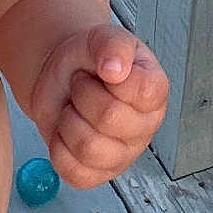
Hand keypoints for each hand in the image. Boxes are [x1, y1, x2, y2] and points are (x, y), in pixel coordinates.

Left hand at [28, 23, 168, 187]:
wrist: (62, 76)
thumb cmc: (89, 59)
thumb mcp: (101, 38)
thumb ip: (113, 45)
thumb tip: (116, 69)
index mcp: (154, 92)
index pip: (141, 91)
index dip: (111, 76)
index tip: (102, 68)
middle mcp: (144, 127)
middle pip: (108, 118)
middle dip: (82, 93)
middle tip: (80, 84)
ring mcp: (123, 155)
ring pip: (88, 148)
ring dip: (68, 121)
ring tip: (73, 108)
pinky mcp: (97, 175)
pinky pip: (73, 172)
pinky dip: (58, 147)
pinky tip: (66, 131)